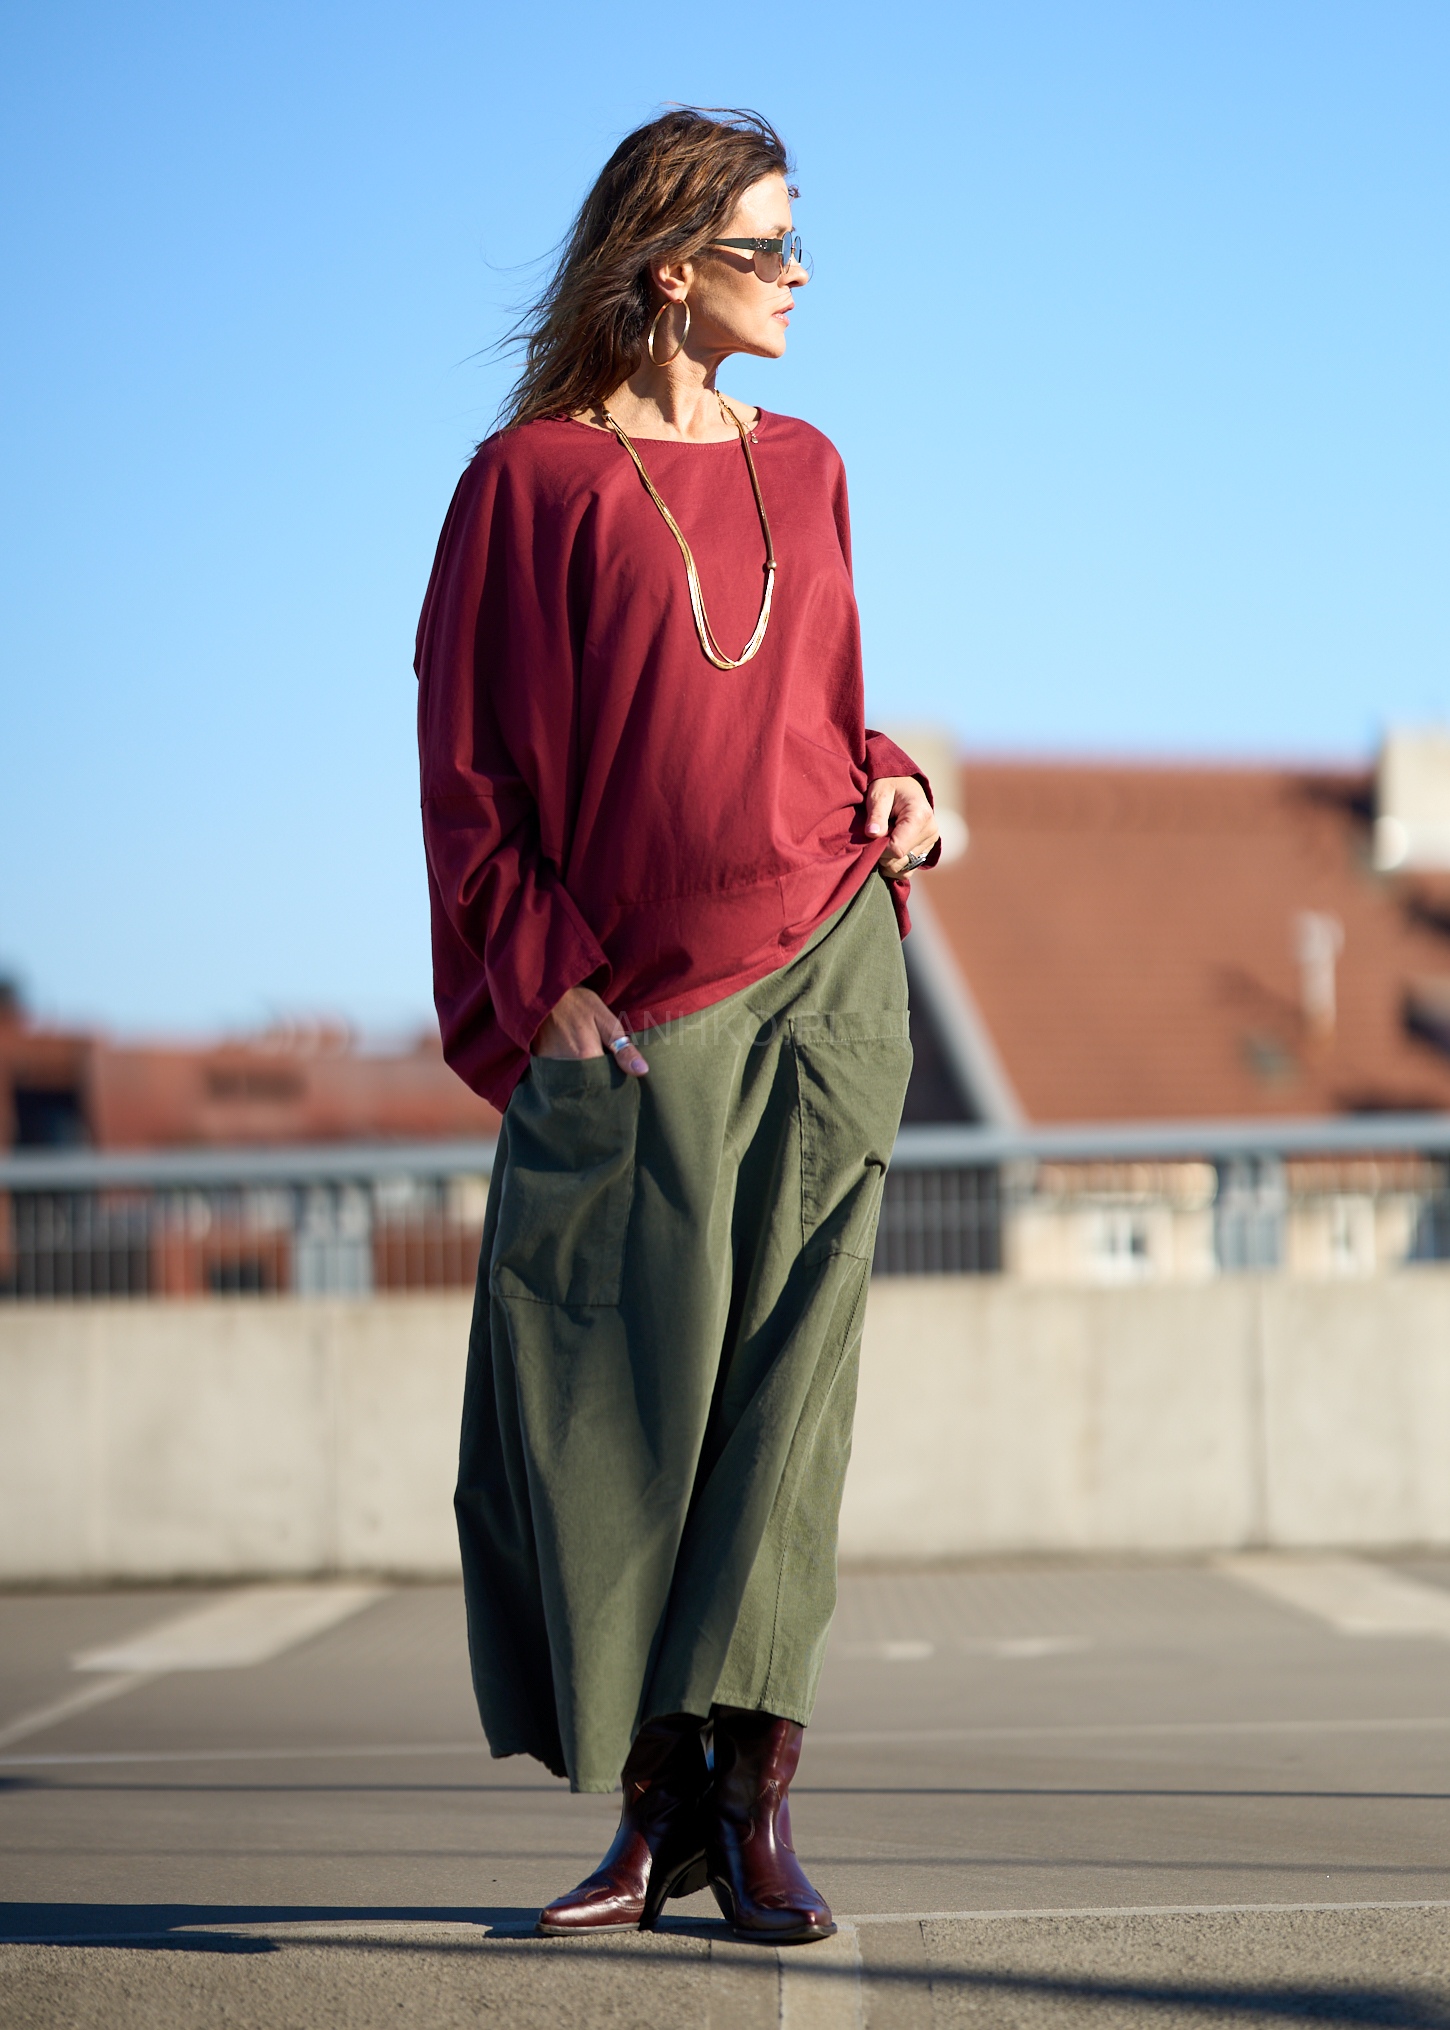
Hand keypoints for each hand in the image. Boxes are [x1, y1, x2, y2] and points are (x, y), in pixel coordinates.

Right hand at [532, 986, 648, 1075]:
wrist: (544, 990)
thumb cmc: (577, 1001)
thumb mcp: (605, 1019)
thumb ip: (622, 1048)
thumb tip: (642, 1072)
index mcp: (586, 1057)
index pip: (607, 1082)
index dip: (614, 1076)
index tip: (617, 1065)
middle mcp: (566, 1067)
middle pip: (589, 1083)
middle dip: (599, 1077)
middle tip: (600, 1054)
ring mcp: (549, 1065)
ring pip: (574, 1079)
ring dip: (582, 1073)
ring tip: (583, 1052)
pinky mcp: (539, 1061)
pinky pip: (558, 1074)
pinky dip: (566, 1068)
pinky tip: (569, 1051)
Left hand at [864, 775, 938, 878]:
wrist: (904, 783)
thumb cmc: (889, 785)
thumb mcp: (878, 794)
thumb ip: (876, 815)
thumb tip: (872, 834)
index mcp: (919, 816)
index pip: (897, 849)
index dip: (878, 849)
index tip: (870, 838)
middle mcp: (930, 830)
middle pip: (900, 861)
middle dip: (882, 854)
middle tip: (876, 836)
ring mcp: (931, 841)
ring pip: (904, 868)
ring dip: (888, 860)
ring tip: (884, 839)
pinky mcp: (927, 848)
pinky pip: (909, 868)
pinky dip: (896, 864)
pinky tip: (889, 849)